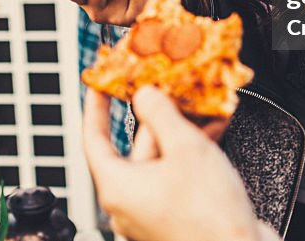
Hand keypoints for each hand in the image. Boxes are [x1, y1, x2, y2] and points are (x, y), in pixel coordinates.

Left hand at [83, 87, 263, 240]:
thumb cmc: (210, 220)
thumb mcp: (186, 149)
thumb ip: (161, 115)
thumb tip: (145, 96)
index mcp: (117, 188)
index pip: (93, 139)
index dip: (96, 107)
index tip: (99, 85)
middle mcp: (128, 204)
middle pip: (135, 148)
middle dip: (158, 117)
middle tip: (169, 90)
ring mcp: (151, 213)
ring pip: (159, 161)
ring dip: (180, 133)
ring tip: (202, 109)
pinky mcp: (174, 218)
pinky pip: (174, 177)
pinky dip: (189, 155)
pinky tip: (211, 134)